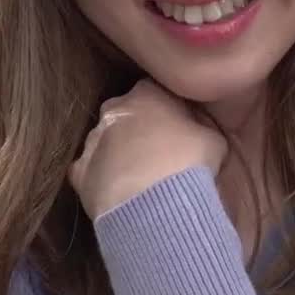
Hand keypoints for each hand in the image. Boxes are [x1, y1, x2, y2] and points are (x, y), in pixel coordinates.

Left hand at [69, 79, 227, 219]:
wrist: (155, 203)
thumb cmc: (189, 163)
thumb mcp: (214, 139)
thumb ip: (201, 126)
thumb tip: (197, 128)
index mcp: (147, 94)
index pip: (155, 90)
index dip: (167, 108)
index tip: (177, 126)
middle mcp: (115, 109)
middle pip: (126, 112)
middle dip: (139, 127)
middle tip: (158, 151)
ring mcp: (93, 140)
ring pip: (106, 141)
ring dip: (120, 153)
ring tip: (140, 177)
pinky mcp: (79, 171)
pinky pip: (91, 170)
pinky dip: (102, 178)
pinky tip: (119, 194)